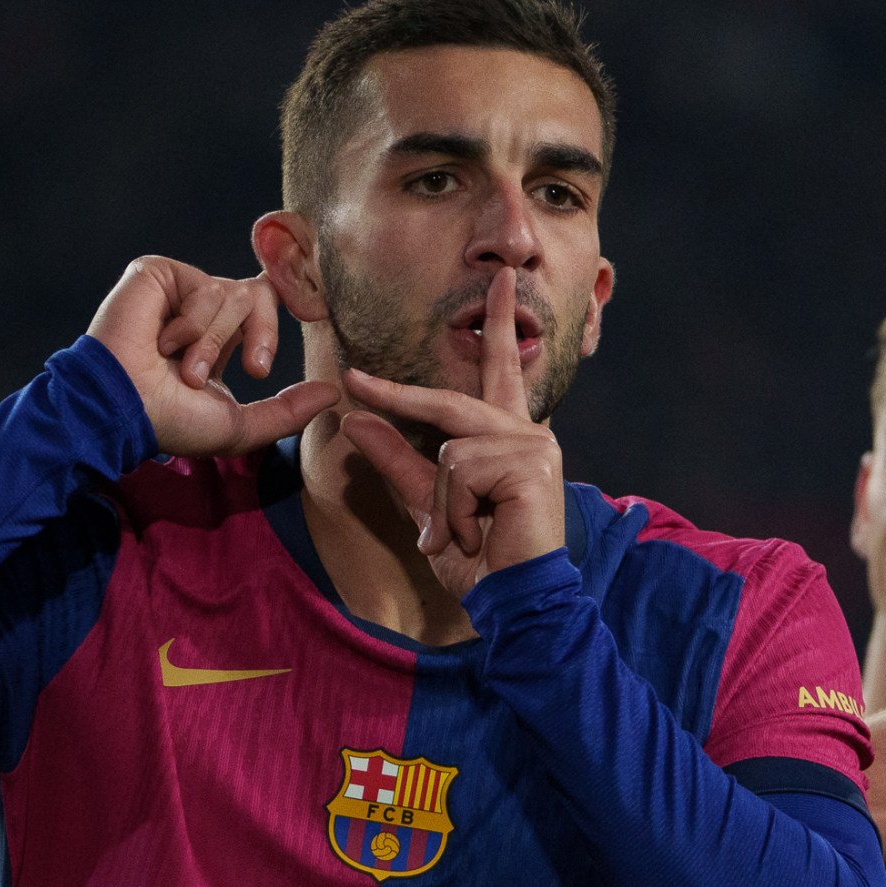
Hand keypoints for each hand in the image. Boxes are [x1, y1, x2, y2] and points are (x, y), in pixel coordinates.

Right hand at [88, 256, 339, 460]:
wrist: (124, 407)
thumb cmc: (171, 422)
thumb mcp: (239, 426)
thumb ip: (287, 411)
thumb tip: (332, 393)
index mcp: (219, 341)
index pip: (264, 303)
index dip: (290, 299)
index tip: (314, 314)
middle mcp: (202, 312)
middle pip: (262, 293)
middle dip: (264, 335)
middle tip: (256, 371)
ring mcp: (179, 292)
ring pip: (236, 293)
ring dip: (215, 341)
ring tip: (186, 369)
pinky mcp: (158, 275)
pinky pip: (206, 286)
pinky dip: (193, 323)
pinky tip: (163, 343)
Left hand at [336, 268, 569, 601]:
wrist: (516, 603)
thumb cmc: (481, 560)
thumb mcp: (429, 505)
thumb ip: (397, 460)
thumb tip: (355, 419)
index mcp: (510, 438)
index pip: (501, 370)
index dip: (498, 326)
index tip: (493, 283)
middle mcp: (527, 435)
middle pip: (451, 401)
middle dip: (399, 396)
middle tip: (353, 380)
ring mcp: (532, 447)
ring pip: (449, 449)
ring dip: (443, 503)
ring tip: (463, 536)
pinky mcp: (529, 464)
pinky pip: (459, 468)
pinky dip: (455, 511)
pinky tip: (478, 536)